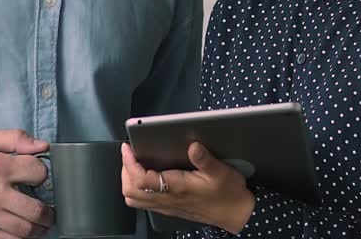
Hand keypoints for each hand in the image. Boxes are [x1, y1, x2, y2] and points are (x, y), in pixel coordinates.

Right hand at [0, 129, 54, 238]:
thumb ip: (15, 138)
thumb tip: (43, 147)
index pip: (38, 172)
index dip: (42, 174)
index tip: (38, 178)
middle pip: (38, 209)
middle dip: (49, 211)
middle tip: (50, 210)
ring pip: (27, 230)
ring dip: (39, 228)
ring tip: (40, 224)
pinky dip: (22, 238)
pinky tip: (22, 231)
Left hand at [121, 142, 254, 234]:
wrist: (234, 214)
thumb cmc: (228, 193)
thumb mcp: (221, 172)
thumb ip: (205, 159)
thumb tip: (192, 145)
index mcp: (177, 188)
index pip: (142, 179)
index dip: (130, 163)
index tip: (128, 148)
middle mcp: (168, 199)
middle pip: (131, 191)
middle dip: (125, 170)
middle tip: (129, 153)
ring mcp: (167, 206)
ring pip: (135, 199)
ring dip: (129, 181)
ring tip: (133, 163)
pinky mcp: (169, 208)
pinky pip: (143, 202)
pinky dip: (137, 188)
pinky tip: (145, 175)